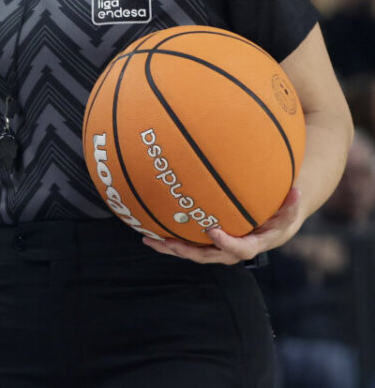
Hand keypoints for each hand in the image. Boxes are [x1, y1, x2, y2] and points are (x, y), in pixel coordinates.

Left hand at [142, 188, 302, 264]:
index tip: (213, 232)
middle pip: (210, 256)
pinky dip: (172, 240)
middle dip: (189, 252)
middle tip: (169, 243)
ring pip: (195, 252)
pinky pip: (191, 243)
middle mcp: (235, 250)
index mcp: (256, 244)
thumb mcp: (291, 208)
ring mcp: (221, 247)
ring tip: (150, 240)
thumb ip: (292, 202)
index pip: (241, 249)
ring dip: (173, 248)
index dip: (227, 243)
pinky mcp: (211, 242)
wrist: (276, 219)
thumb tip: (297, 191)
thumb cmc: (283, 211)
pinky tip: (151, 232)